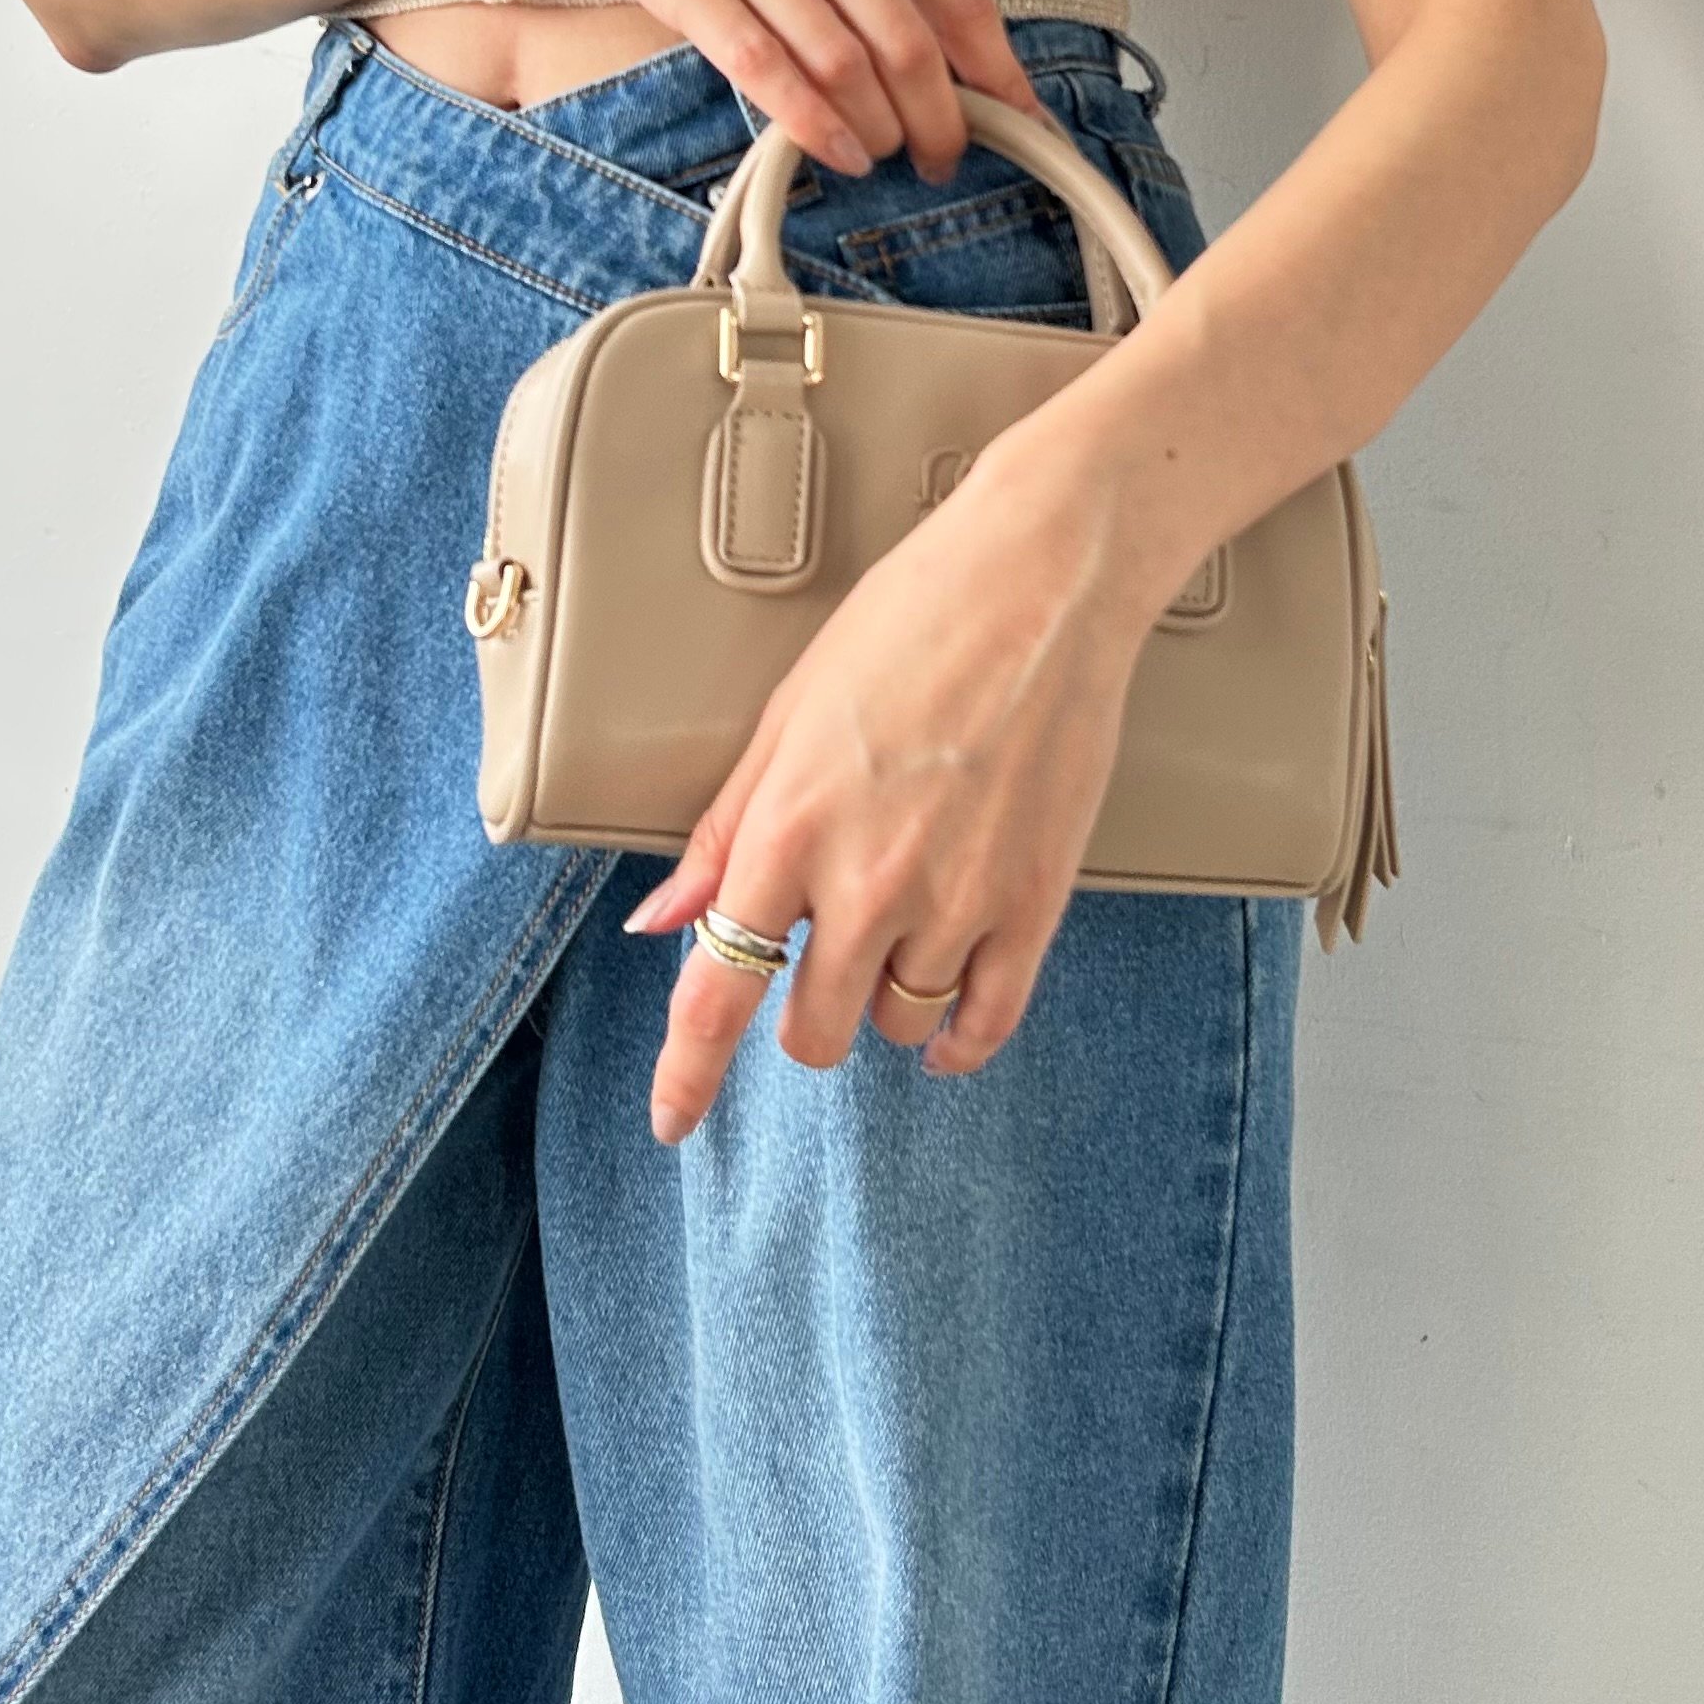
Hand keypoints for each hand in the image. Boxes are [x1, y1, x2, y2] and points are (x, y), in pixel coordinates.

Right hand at [491, 0, 1044, 180]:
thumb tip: (934, 28)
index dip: (996, 66)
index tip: (1021, 118)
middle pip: (905, 42)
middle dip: (940, 118)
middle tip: (946, 157)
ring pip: (841, 65)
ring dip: (877, 129)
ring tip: (885, 155)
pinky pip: (765, 70)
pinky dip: (812, 125)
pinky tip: (838, 152)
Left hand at [619, 424, 1155, 1140]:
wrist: (1043, 582)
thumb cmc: (904, 625)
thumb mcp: (785, 718)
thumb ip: (723, 832)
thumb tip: (660, 921)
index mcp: (788, 831)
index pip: (717, 992)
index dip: (687, 1074)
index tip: (673, 1122)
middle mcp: (867, 882)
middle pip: (813, 1030)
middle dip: (801, 1019)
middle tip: (815, 968)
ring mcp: (958, 897)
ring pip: (897, 1024)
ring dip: (881, 1006)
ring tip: (894, 941)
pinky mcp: (1036, 900)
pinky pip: (987, 1020)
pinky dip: (958, 1044)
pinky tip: (943, 1037)